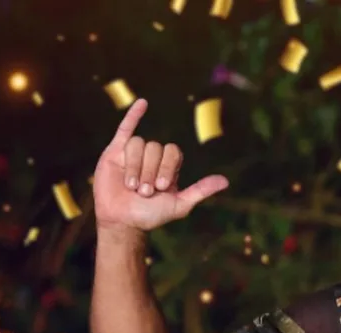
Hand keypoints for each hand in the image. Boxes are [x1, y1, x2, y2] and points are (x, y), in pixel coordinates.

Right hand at [92, 99, 228, 233]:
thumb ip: (200, 190)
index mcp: (170, 166)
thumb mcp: (179, 205)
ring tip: (131, 186)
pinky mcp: (115, 152)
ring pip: (138, 144)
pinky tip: (143, 103)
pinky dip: (133, 115)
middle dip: (150, 171)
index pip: (173, 152)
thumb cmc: (150, 215)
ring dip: (135, 167)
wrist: (122, 221)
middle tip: (144, 191)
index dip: (168, 166)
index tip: (162, 187)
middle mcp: (154, 157)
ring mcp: (134, 153)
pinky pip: (125, 129)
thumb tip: (226, 181)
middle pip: (155, 147)